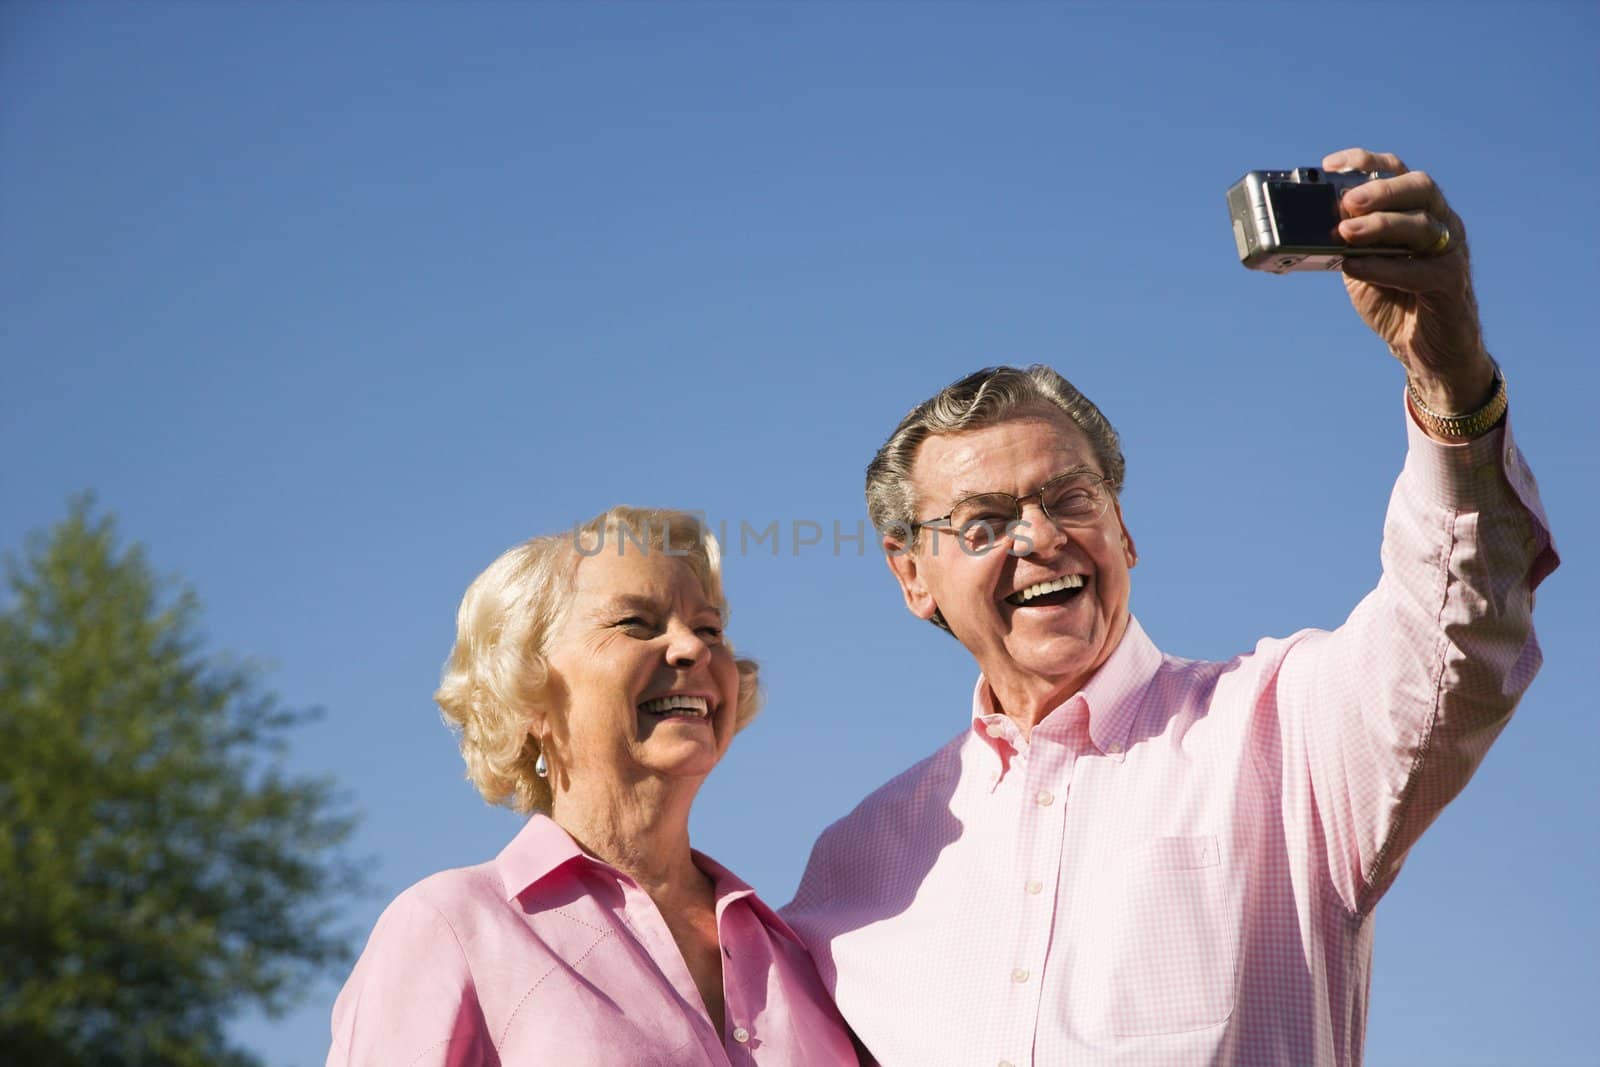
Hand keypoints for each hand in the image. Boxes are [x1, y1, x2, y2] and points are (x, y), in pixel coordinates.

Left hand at [1324, 147, 1495, 414]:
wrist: (1425, 348)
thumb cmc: (1392, 299)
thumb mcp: (1361, 264)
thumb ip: (1343, 243)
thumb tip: (1304, 226)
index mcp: (1416, 209)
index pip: (1397, 171)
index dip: (1366, 162)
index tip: (1329, 165)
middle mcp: (1439, 222)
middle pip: (1418, 187)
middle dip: (1381, 189)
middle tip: (1347, 201)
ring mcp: (1449, 250)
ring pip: (1422, 224)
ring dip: (1381, 225)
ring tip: (1344, 232)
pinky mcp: (1450, 282)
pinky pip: (1420, 270)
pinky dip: (1384, 267)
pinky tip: (1355, 266)